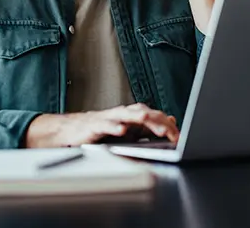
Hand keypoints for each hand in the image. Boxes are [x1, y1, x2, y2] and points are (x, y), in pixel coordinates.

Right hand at [25, 103, 179, 147]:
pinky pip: (105, 125)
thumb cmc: (99, 131)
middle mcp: (121, 114)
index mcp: (131, 115)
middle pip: (144, 113)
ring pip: (127, 115)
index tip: (180, 137)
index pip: (154, 116)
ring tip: (153, 125)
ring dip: (141, 119)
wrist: (69, 131)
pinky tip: (122, 131)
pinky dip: (114, 127)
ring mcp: (108, 118)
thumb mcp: (127, 131)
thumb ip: (148, 127)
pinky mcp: (94, 126)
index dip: (168, 126)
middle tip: (172, 133)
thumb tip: (171, 121)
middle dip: (159, 123)